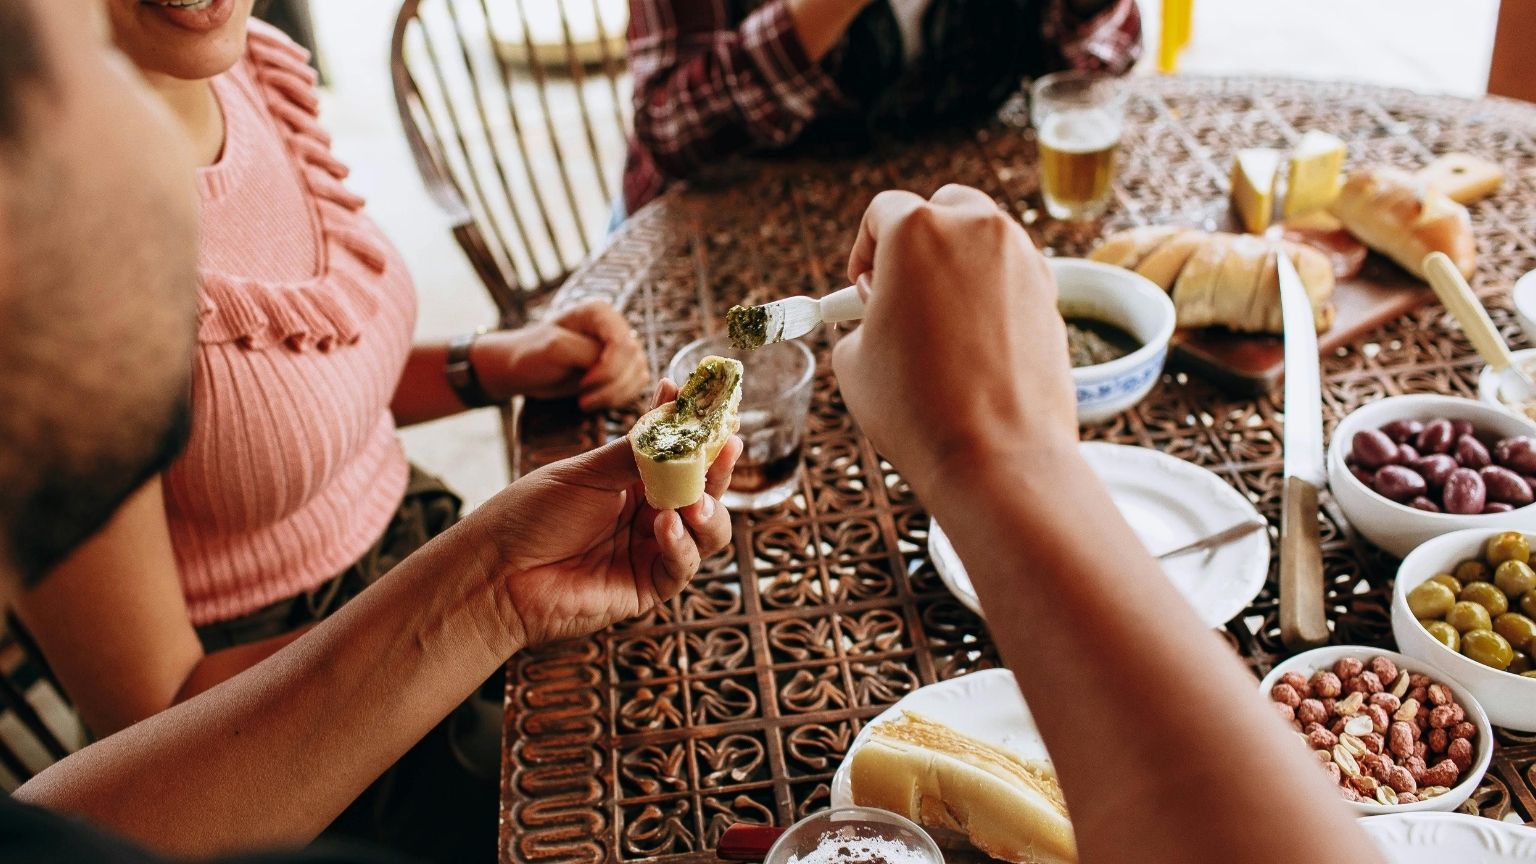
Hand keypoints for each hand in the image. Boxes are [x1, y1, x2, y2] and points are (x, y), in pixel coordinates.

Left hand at [469, 381, 740, 648]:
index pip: (677, 453)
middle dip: (717, 469)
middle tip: (728, 444)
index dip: (697, 431)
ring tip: (695, 501)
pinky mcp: (648, 587)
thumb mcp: (586, 472)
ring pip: (707, 531)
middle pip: (703, 491)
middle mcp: (648, 514)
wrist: (497, 571)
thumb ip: (635, 452)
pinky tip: (666, 527)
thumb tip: (675, 419)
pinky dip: (681, 545)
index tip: (711, 405)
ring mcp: (651, 551)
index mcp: (632, 481)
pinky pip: (682, 566)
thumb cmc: (532, 515)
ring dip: (708, 512)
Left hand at [471, 299, 649, 409]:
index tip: (583, 384)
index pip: (622, 342)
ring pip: (639, 374)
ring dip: (614, 396)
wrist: (524, 369)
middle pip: (633, 360)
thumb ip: (587, 353)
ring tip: (585, 402)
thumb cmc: (532, 354)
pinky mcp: (623, 368)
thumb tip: (614, 364)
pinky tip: (595, 401)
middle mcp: (615, 326)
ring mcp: (622, 348)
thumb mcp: (554, 349)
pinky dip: (619, 399)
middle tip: (582, 399)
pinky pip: (637, 386)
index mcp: (600, 312)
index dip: (608, 369)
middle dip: (610, 386)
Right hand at [832, 184, 1077, 499]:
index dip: (864, 249)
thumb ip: (864, 318)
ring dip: (959, 265)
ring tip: (940, 324)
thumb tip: (884, 310)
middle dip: (919, 241)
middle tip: (901, 291)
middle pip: (943, 208)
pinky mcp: (1053, 294)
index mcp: (917, 231)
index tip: (863, 287)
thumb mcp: (855, 360)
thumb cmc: (916, 408)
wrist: (997, 456)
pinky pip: (1013, 276)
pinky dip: (993, 295)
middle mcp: (977, 228)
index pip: (883, 211)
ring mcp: (1023, 258)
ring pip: (984, 240)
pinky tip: (976, 344)